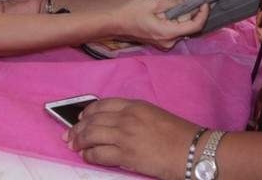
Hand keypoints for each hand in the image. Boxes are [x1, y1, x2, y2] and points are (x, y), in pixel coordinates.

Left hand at [65, 98, 199, 178]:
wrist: (192, 150)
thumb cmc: (179, 135)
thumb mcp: (155, 115)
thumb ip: (134, 116)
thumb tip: (116, 125)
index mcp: (135, 105)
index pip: (103, 105)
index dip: (88, 111)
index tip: (81, 117)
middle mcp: (127, 117)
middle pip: (93, 120)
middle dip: (77, 128)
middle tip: (69, 134)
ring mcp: (125, 136)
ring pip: (92, 135)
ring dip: (79, 141)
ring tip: (73, 146)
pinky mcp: (126, 155)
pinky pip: (99, 154)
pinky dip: (89, 155)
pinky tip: (86, 156)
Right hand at [109, 0, 207, 48]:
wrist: (115, 23)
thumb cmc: (132, 12)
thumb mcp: (154, 3)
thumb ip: (174, 3)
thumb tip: (189, 2)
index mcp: (168, 33)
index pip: (194, 26)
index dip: (203, 14)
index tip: (205, 3)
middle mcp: (169, 42)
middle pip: (189, 28)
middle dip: (192, 14)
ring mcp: (164, 44)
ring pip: (182, 29)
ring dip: (183, 17)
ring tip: (178, 4)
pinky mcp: (161, 42)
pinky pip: (174, 31)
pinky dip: (176, 22)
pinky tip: (169, 12)